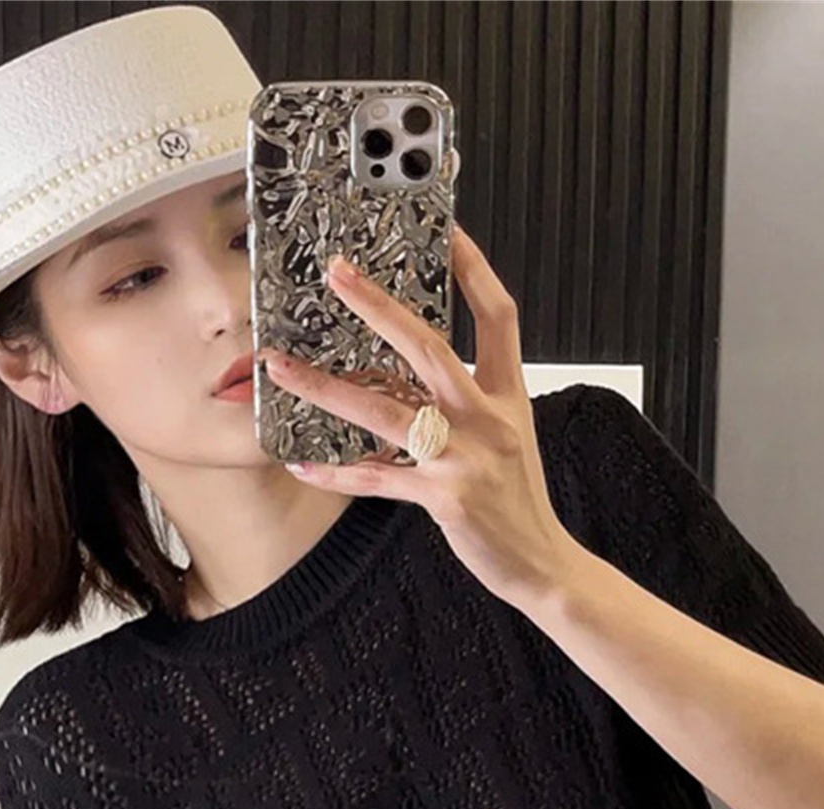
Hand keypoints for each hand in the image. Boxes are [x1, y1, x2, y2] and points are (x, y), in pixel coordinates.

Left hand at [258, 224, 583, 609]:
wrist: (543, 565)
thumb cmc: (518, 502)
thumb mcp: (504, 438)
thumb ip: (460, 403)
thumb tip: (396, 375)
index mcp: (508, 396)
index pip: (498, 315)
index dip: (473, 267)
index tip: (445, 229)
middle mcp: (488, 419)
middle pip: (430, 347)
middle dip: (378, 306)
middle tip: (337, 273)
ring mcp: (467, 458)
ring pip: (386, 411)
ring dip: (326, 387)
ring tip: (280, 367)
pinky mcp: (447, 498)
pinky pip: (379, 479)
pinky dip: (338, 473)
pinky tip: (304, 465)